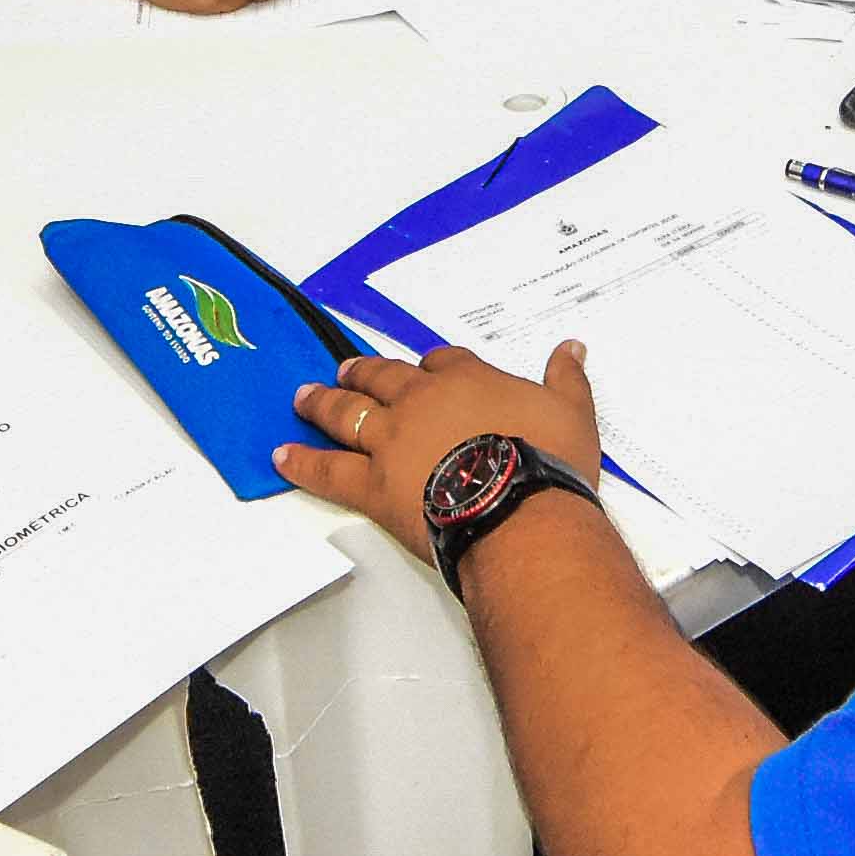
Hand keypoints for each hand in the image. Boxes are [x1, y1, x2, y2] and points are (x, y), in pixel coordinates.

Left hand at [272, 344, 602, 565]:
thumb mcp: (571, 412)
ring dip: (323, 403)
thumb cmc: (547, 462)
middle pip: (382, 378)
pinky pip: (328, 470)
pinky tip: (282, 456)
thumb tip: (571, 348)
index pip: (442, 362)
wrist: (517, 507)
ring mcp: (392, 440)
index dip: (430, 365)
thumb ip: (566, 378)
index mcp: (468, 381)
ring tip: (304, 397)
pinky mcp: (373, 483)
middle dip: (363, 373)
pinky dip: (303, 462)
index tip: (424, 367)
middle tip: (345, 370)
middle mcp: (421, 402)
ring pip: (347, 413)